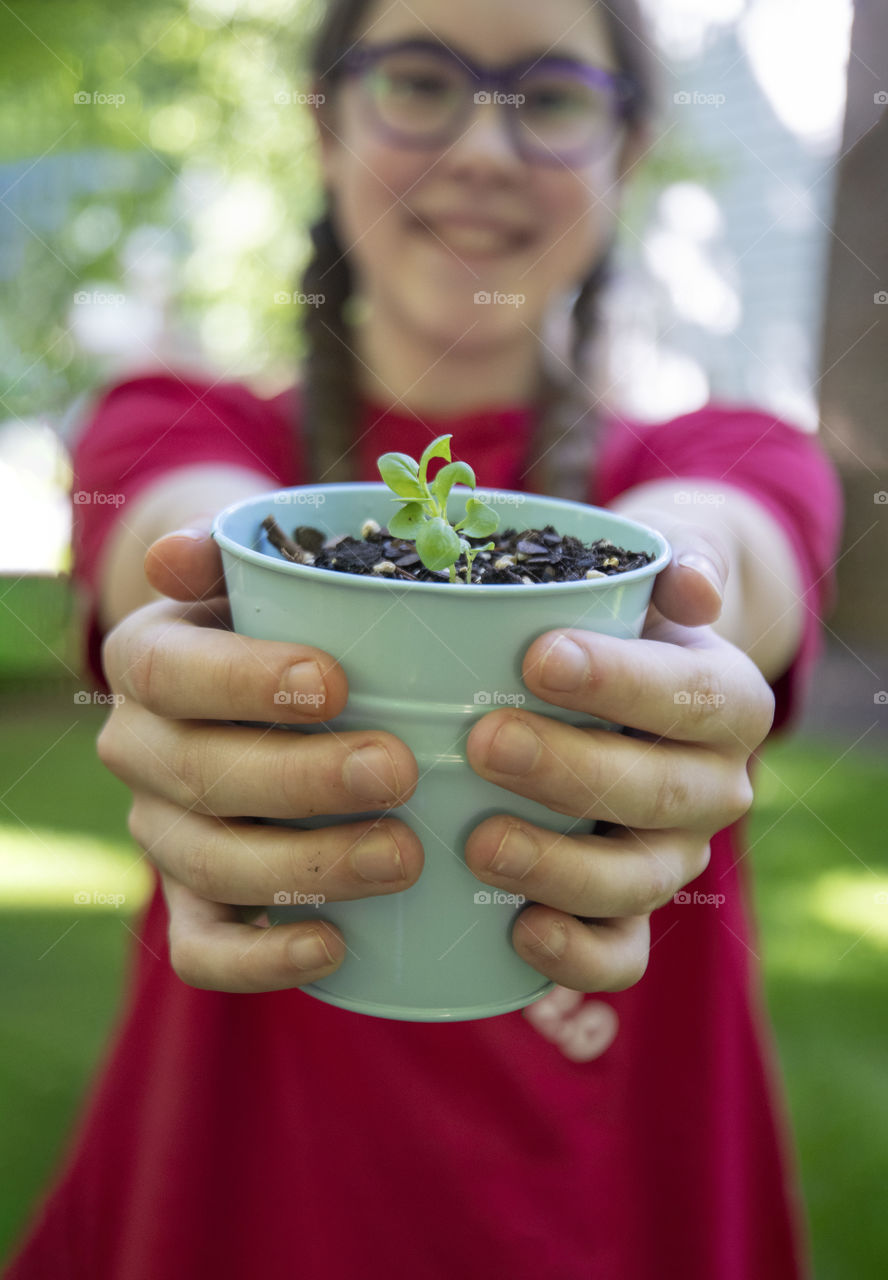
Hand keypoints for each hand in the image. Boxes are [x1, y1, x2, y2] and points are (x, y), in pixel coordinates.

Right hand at [97, 523, 421, 993]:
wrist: (259, 688)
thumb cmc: (280, 622)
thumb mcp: (258, 574)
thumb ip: (227, 553)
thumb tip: (178, 555)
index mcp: (147, 662)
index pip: (169, 673)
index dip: (243, 682)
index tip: (334, 683)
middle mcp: (139, 749)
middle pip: (197, 776)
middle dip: (301, 779)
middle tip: (398, 769)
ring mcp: (161, 832)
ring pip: (208, 866)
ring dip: (307, 867)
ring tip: (403, 856)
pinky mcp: (191, 901)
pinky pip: (201, 950)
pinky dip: (262, 960)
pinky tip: (338, 944)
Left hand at [463, 526, 774, 1018]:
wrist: (617, 687)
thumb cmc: (618, 620)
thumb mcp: (647, 574)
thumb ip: (672, 562)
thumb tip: (690, 587)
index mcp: (727, 703)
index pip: (689, 696)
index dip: (620, 682)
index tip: (538, 657)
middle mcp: (714, 787)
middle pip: (660, 794)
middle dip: (570, 772)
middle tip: (486, 741)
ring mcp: (672, 857)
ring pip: (637, 882)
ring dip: (560, 869)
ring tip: (481, 843)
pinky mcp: (627, 912)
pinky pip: (620, 955)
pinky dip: (574, 959)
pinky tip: (516, 934)